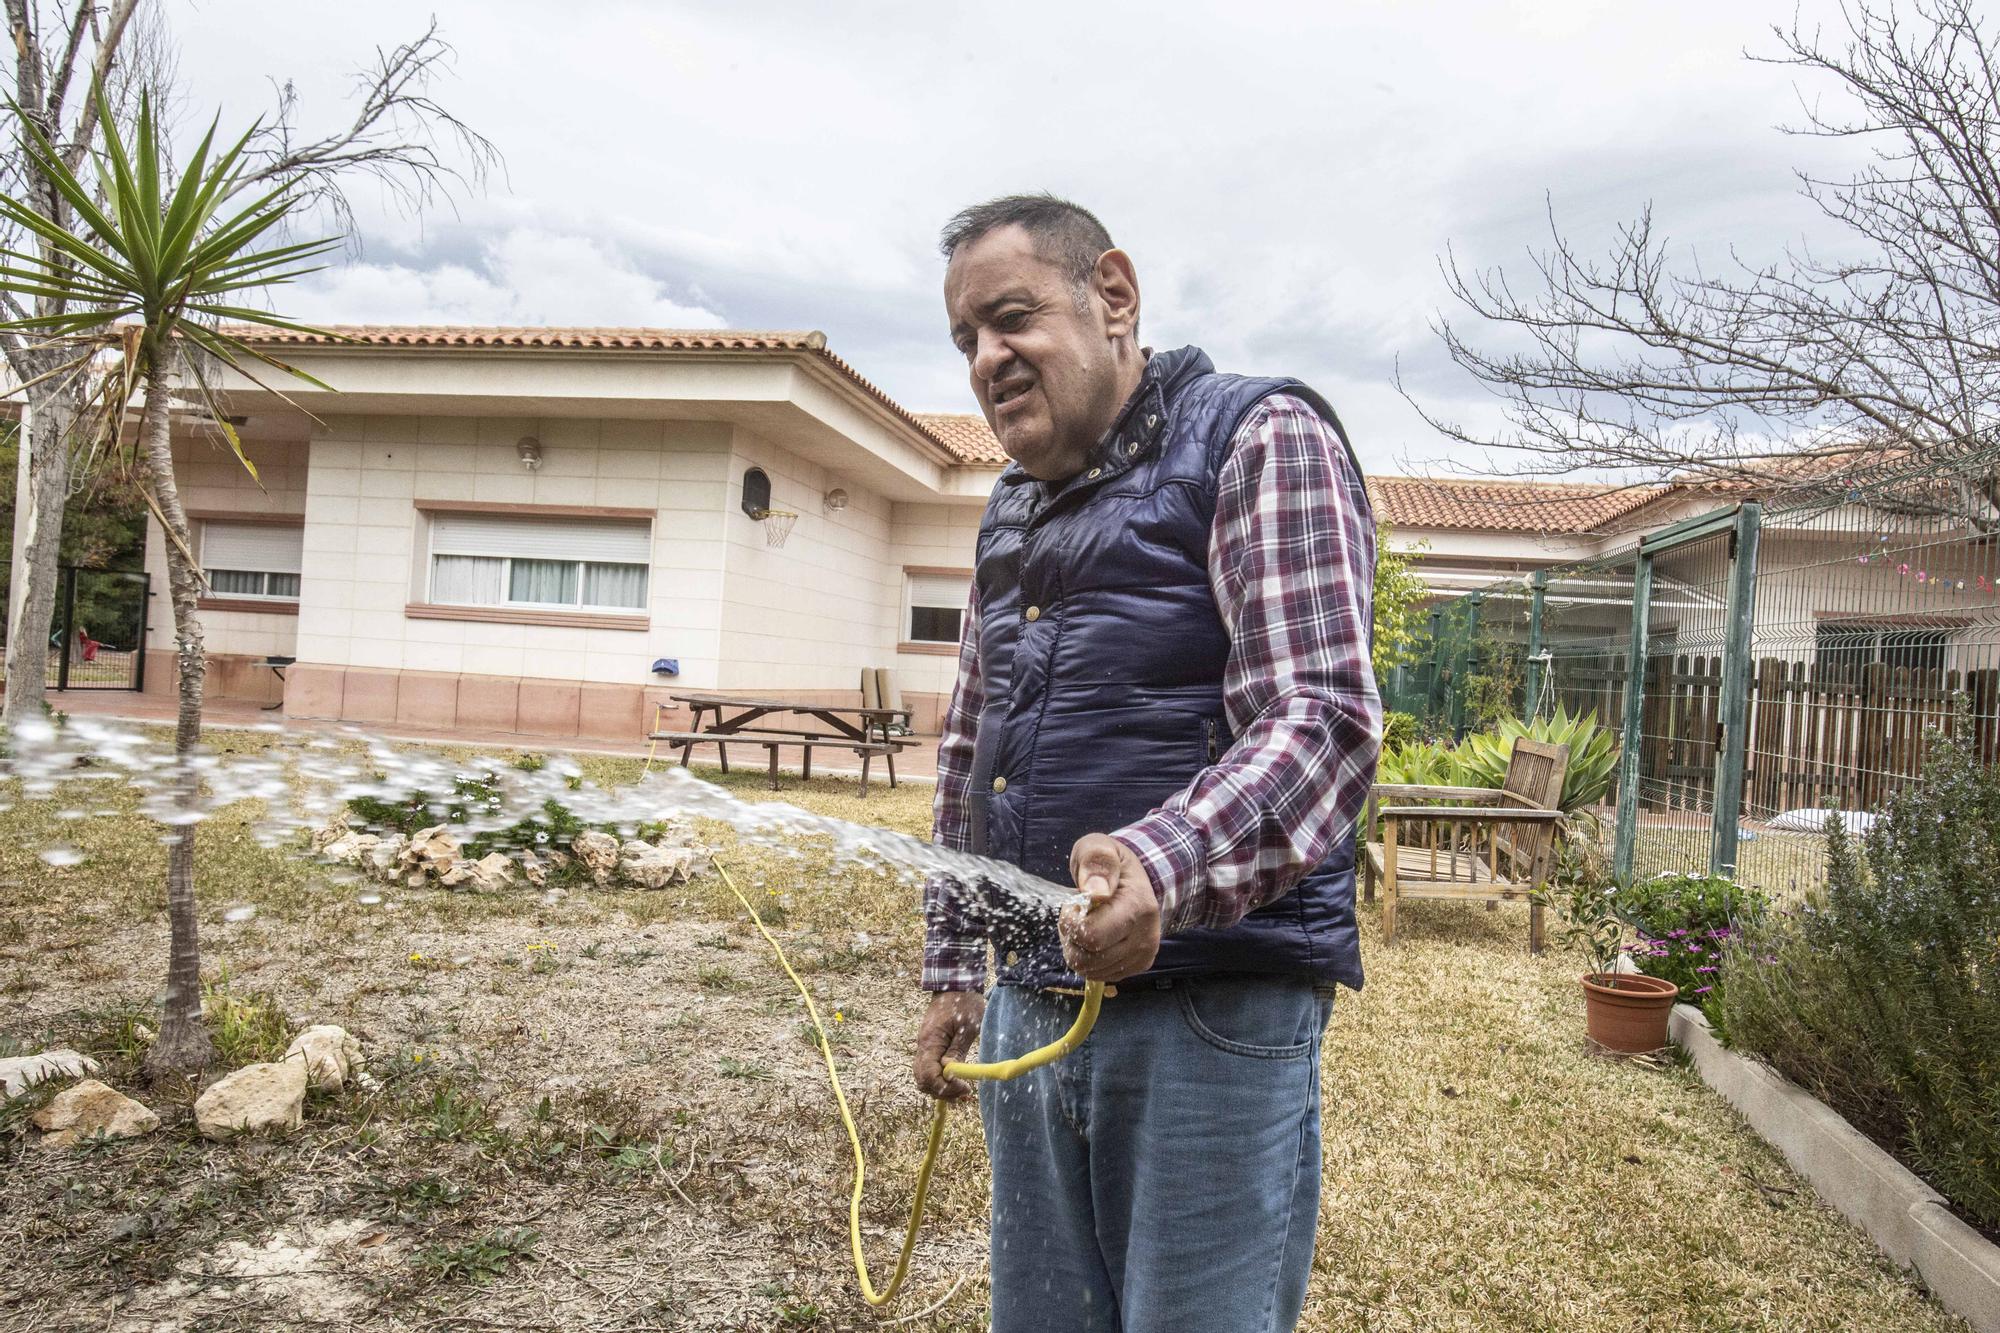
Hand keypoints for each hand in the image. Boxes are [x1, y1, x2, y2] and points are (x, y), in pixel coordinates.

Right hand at [913, 991, 984, 1100]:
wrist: (955, 983)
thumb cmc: (964, 1002)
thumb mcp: (967, 1027)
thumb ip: (957, 1051)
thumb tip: (949, 1073)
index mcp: (930, 1041)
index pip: (928, 1076)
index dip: (945, 1087)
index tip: (965, 1088)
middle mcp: (923, 1045)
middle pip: (922, 1080)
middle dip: (941, 1091)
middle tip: (963, 1093)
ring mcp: (925, 1045)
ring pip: (923, 1076)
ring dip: (940, 1087)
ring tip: (961, 1090)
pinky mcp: (930, 1044)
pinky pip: (929, 1067)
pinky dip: (939, 1078)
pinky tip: (955, 1080)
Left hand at [1060, 833, 1162, 982]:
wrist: (1137, 880)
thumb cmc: (1111, 863)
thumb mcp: (1098, 847)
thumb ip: (1095, 860)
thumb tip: (1094, 891)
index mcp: (1138, 905)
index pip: (1092, 936)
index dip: (1071, 923)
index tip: (1073, 903)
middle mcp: (1146, 935)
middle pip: (1088, 958)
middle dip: (1072, 938)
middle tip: (1077, 915)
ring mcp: (1144, 954)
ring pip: (1091, 970)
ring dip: (1078, 950)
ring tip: (1086, 925)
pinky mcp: (1139, 965)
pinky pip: (1100, 975)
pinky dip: (1089, 960)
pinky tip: (1094, 938)